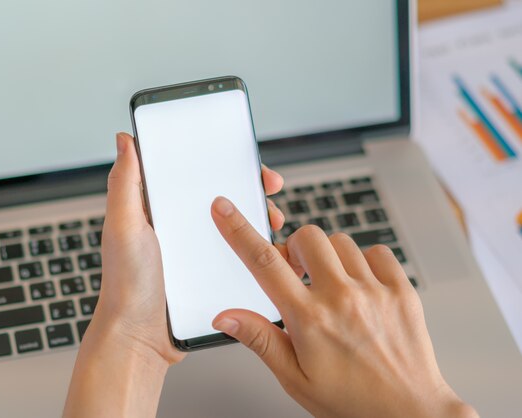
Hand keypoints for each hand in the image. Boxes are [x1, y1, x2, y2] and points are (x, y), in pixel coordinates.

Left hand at [63, 133, 284, 417]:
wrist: (140, 338)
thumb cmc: (125, 284)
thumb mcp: (123, 227)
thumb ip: (125, 184)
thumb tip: (124, 140)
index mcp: (158, 208)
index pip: (192, 172)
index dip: (218, 159)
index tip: (242, 157)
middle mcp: (180, 224)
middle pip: (221, 194)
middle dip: (249, 185)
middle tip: (268, 185)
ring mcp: (198, 249)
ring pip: (235, 223)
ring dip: (258, 216)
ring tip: (272, 220)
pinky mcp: (211, 272)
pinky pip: (238, 253)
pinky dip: (256, 247)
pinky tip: (269, 248)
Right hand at [210, 197, 477, 417]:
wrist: (410, 414)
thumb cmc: (352, 402)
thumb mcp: (294, 378)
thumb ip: (259, 339)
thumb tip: (226, 317)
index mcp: (309, 320)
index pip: (264, 263)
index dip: (238, 230)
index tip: (225, 209)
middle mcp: (342, 298)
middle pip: (307, 237)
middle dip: (295, 247)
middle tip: (297, 273)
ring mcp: (375, 291)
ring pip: (341, 241)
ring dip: (328, 257)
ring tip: (331, 286)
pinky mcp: (402, 290)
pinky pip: (377, 251)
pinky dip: (364, 261)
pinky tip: (360, 286)